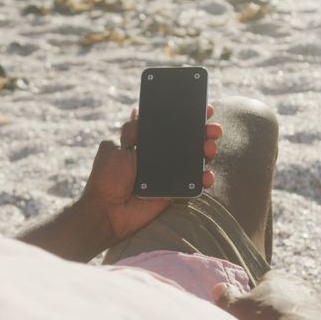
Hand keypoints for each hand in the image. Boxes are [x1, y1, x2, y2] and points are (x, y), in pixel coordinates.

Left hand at [79, 105, 222, 244]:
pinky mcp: (175, 191)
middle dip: (204, 132)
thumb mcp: (115, 147)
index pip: (170, 125)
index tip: (204, 109)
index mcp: (146, 143)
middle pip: (188, 141)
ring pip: (195, 160)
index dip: (187, 117)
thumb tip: (140, 111)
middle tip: (213, 129)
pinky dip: (204, 178)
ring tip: (210, 148)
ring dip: (207, 151)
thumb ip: (130, 131)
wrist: (106, 210)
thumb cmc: (107, 178)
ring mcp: (169, 174)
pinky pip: (195, 183)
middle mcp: (160, 156)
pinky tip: (206, 175)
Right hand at [213, 271, 320, 319]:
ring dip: (290, 315)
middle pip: (281, 295)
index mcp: (277, 276)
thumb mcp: (240, 308)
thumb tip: (217, 288)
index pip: (264, 283)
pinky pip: (309, 316)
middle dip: (275, 306)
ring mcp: (314, 298)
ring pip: (297, 306)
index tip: (252, 313)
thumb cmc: (269, 317)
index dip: (257, 299)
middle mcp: (298, 282)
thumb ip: (227, 296)